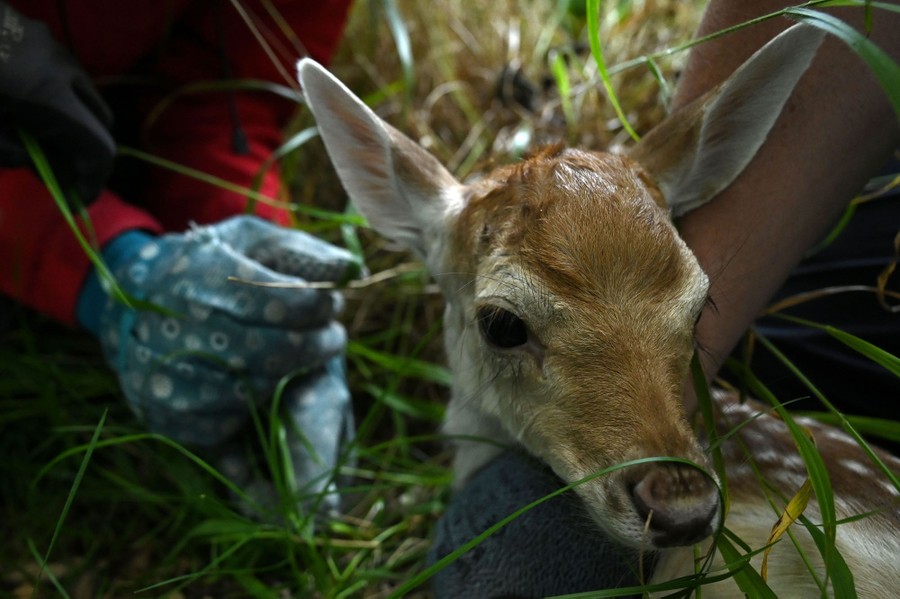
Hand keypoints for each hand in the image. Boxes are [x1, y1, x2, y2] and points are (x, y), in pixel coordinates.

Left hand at [0, 1, 113, 201]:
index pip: (99, 147)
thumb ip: (9, 152)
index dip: (94, 180)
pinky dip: (58, 99)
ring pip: (85, 98)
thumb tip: (37, 164)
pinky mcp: (40, 35)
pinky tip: (25, 103)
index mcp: (48, 95)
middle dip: (87, 151)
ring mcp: (54, 48)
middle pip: (101, 122)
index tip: (77, 199)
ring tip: (37, 136)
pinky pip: (64, 76)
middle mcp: (64, 69)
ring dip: (72, 123)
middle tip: (59, 171)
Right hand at [97, 216, 360, 484]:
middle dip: (314, 347)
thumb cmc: (203, 264)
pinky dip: (252, 411)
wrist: (125, 299)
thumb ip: (299, 249)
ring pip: (251, 392)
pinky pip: (222, 426)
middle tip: (333, 338)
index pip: (279, 300)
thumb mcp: (245, 239)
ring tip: (302, 359)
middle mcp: (177, 324)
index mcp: (200, 274)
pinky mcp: (160, 412)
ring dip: (288, 379)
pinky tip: (264, 385)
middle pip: (269, 352)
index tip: (333, 306)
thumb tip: (352, 268)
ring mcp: (164, 375)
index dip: (317, 307)